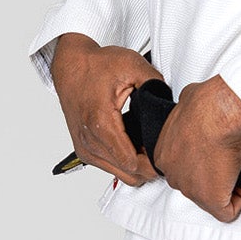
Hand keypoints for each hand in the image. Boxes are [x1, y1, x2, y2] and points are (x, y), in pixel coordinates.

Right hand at [50, 33, 161, 186]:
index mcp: (101, 122)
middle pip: (129, 173)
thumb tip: (170, 103)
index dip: (153, 161)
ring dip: (138, 165)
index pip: (131, 162)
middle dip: (149, 165)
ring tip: (149, 145)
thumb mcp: (131, 65)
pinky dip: (125, 161)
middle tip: (162, 148)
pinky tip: (135, 145)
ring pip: (120, 174)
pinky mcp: (84, 150)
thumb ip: (155, 83)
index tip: (165, 150)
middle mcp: (89, 140)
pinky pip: (110, 167)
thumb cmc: (95, 66)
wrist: (70, 67)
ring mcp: (85, 148)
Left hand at [151, 75, 240, 221]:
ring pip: (211, 198)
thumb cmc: (205, 104)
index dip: (203, 162)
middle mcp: (173, 174)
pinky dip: (239, 200)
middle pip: (195, 184)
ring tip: (237, 169)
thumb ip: (187, 112)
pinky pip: (226, 212)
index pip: (183, 167)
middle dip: (213, 177)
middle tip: (228, 162)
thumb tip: (194, 103)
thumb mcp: (187, 102)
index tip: (216, 153)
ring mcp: (190, 189)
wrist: (217, 114)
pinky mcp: (210, 199)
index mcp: (163, 154)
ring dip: (226, 187)